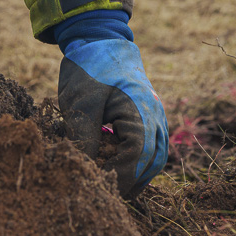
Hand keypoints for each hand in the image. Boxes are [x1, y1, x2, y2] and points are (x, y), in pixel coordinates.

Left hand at [55, 10, 167, 198]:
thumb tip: (84, 171)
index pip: (138, 157)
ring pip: (156, 158)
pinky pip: (152, 147)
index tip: (96, 188)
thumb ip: (83, 138)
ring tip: (110, 187)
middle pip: (152, 162)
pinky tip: (116, 168)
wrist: (100, 40)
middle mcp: (156, 115)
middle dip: (128, 182)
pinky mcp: (150, 117)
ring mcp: (156, 116)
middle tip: (102, 195)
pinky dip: (137, 163)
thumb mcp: (79, 103)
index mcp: (142, 110)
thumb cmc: (89, 68)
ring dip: (135, 175)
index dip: (118, 177)